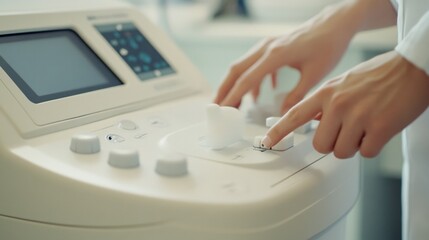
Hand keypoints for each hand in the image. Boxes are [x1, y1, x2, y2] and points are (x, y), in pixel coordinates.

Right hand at [214, 2, 357, 112]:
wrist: (335, 24)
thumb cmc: (328, 46)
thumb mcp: (314, 75)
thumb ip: (296, 96)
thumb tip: (283, 115)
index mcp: (275, 55)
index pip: (247, 79)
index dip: (234, 96)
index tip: (224, 109)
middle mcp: (267, 48)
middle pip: (237, 70)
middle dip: (225, 89)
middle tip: (218, 107)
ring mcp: (268, 45)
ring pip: (244, 66)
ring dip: (237, 85)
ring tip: (234, 104)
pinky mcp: (273, 47)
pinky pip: (256, 65)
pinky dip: (253, 80)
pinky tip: (259, 94)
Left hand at [261, 51, 428, 157]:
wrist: (412, 68)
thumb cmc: (378, 75)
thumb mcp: (343, 83)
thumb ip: (325, 103)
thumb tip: (314, 121)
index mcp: (326, 93)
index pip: (294, 116)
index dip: (278, 131)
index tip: (266, 142)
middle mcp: (337, 105)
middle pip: (320, 145)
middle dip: (333, 143)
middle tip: (348, 130)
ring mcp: (358, 116)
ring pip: (342, 152)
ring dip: (354, 145)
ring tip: (366, 125)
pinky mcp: (380, 127)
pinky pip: (366, 153)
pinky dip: (373, 145)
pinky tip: (380, 127)